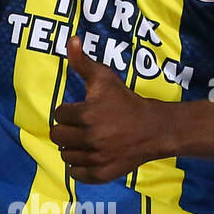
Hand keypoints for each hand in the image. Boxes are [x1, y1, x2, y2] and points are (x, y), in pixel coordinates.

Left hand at [51, 36, 159, 182]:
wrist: (155, 129)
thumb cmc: (126, 101)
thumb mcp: (105, 78)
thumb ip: (83, 61)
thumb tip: (71, 39)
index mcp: (87, 114)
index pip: (59, 115)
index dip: (68, 112)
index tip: (80, 111)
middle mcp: (91, 138)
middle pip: (58, 136)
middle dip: (66, 130)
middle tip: (80, 127)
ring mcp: (98, 158)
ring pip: (66, 155)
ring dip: (71, 148)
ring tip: (85, 140)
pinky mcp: (103, 173)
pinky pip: (77, 174)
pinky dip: (78, 167)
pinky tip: (86, 156)